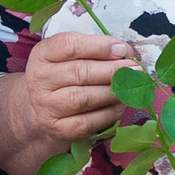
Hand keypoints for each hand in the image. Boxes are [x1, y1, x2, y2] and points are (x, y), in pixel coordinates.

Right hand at [22, 27, 126, 152]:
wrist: (43, 112)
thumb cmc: (63, 77)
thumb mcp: (68, 57)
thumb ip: (92, 50)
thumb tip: (124, 51)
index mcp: (42, 55)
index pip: (69, 45)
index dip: (99, 46)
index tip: (122, 49)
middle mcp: (39, 80)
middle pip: (79, 72)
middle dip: (112, 70)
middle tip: (135, 69)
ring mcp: (47, 107)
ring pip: (83, 98)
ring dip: (112, 91)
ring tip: (131, 86)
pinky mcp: (59, 129)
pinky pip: (88, 121)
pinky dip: (109, 113)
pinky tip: (121, 104)